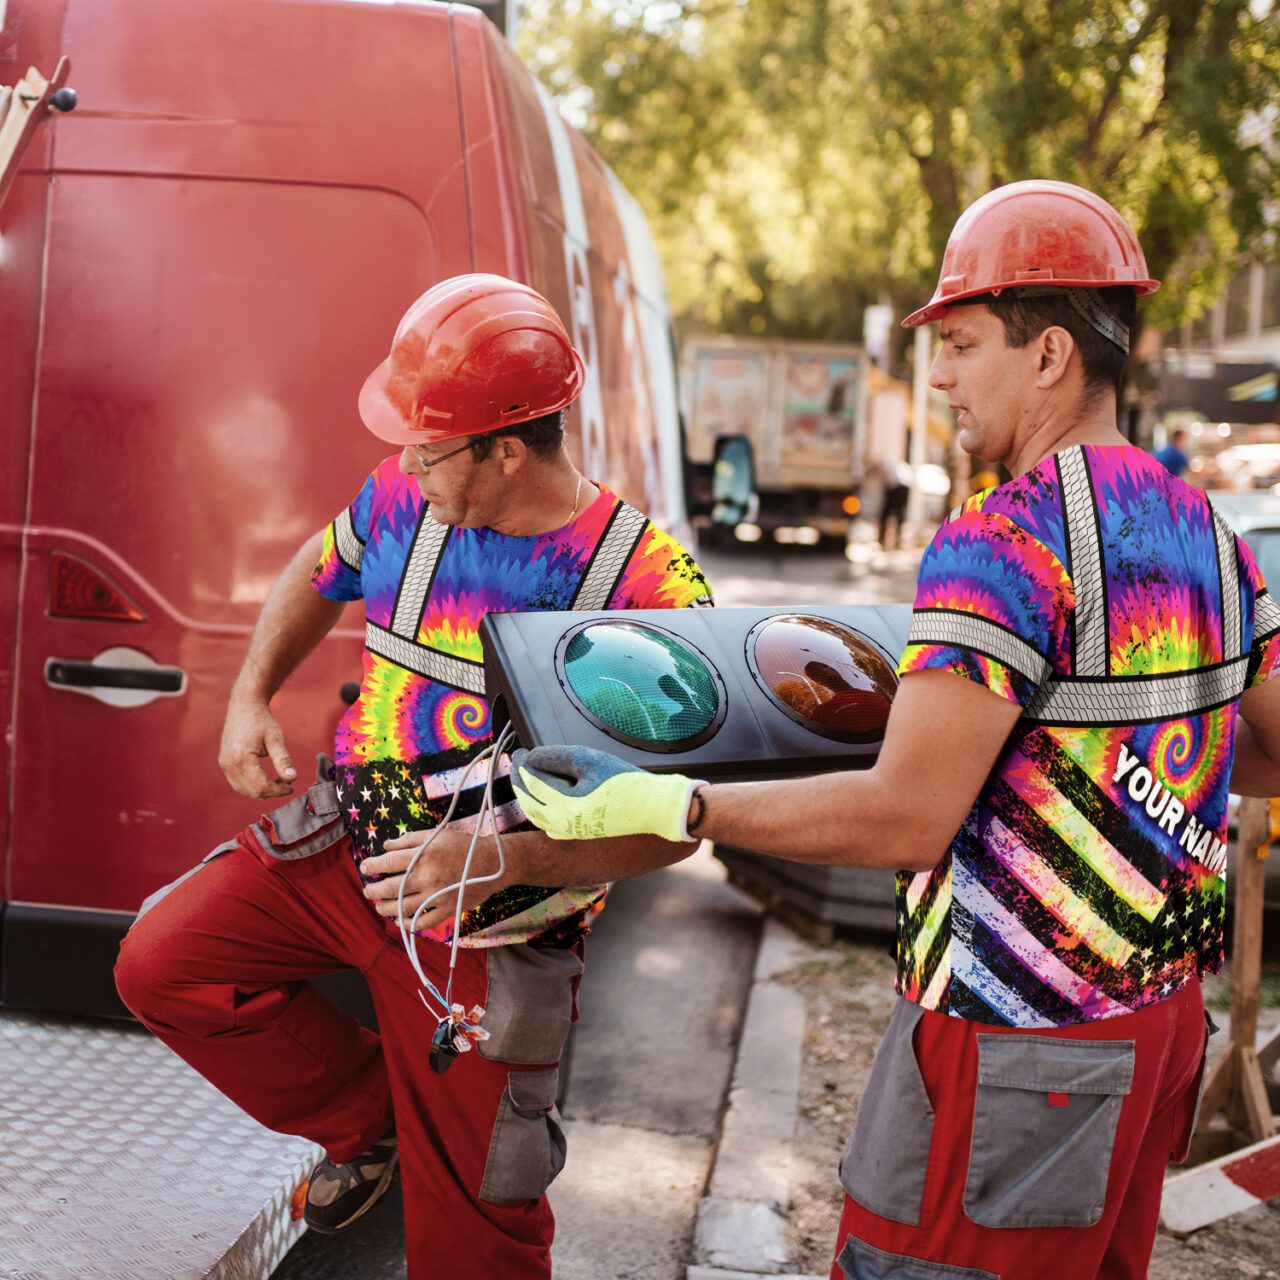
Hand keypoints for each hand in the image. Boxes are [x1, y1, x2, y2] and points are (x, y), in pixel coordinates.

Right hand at [218, 695, 297, 797]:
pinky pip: (237, 783)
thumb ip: (283, 760)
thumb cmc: (261, 719)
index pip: (261, 786)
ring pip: (243, 789)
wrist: (244, 705)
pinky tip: (265, 780)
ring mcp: (224, 764)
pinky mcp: (224, 762)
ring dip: (261, 791)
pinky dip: (251, 786)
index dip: (278, 790)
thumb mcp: (276, 738)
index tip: (291, 787)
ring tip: (278, 783)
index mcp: (242, 758)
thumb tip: (293, 778)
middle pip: (252, 791)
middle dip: (271, 792)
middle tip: (287, 785)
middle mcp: (229, 763)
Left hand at [359, 828, 500, 923]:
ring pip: (402, 908)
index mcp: (423, 855)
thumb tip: (386, 846)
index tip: (364, 867)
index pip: (388, 862)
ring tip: (379, 906)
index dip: (372, 865)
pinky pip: (423, 922)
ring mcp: (436, 895)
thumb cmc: (465, 846)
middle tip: (367, 891)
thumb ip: (410, 839)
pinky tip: (401, 921)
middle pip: (390, 888)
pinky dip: (408, 924)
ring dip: (385, 909)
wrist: (494, 863)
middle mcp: (427, 876)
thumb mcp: (437, 834)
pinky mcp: (447, 909)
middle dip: (372, 890)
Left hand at [511, 745, 701, 842]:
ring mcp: (571, 833)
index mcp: (565, 805)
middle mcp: (564, 824)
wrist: (656, 809)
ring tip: (527, 779)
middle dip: (521, 781)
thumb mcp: (591, 760)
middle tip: (518, 763)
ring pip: (537, 815)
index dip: (523, 764)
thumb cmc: (627, 783)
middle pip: (530, 801)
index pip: (533, 782)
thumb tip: (532, 757)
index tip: (519, 752)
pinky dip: (541, 810)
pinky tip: (545, 801)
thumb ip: (557, 757)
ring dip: (528, 796)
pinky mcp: (580, 835)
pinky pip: (549, 824)